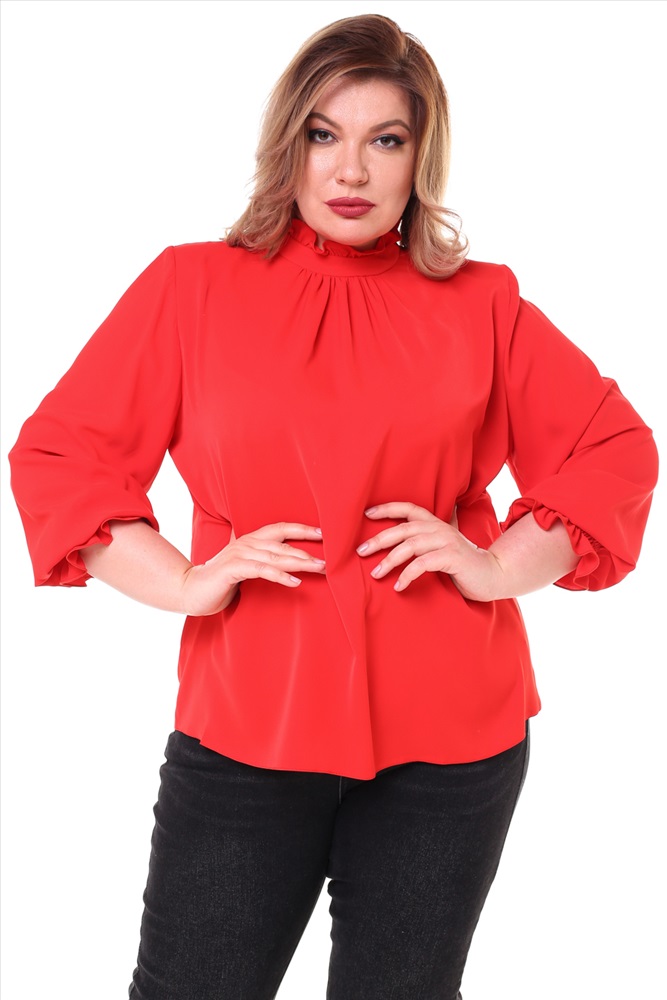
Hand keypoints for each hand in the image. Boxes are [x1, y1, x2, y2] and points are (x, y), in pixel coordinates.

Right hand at [181, 522, 324, 615]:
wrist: (191, 590)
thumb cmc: (221, 580)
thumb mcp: (245, 565)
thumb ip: (262, 559)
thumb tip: (285, 559)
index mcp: (251, 539)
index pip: (281, 529)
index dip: (302, 529)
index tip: (323, 533)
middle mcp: (246, 543)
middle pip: (283, 543)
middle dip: (308, 550)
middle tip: (330, 559)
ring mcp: (239, 554)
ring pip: (275, 556)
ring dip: (300, 562)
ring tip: (319, 568)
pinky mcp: (233, 569)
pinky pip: (261, 570)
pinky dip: (279, 575)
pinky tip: (295, 582)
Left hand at [357, 502, 503, 601]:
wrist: (493, 575)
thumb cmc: (462, 565)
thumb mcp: (441, 548)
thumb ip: (424, 542)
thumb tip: (397, 543)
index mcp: (435, 524)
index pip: (408, 508)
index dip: (387, 508)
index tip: (366, 513)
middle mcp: (440, 528)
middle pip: (403, 528)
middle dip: (379, 539)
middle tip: (361, 551)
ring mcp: (447, 542)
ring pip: (410, 545)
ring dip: (390, 560)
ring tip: (376, 574)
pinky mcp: (452, 557)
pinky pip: (422, 564)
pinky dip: (407, 575)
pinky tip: (398, 586)